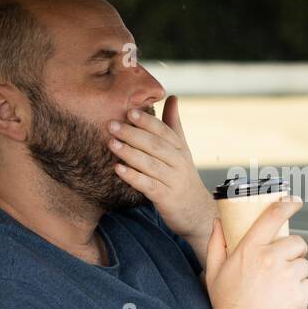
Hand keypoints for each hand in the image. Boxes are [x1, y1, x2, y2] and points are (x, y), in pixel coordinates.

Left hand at [110, 96, 215, 257]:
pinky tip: (118, 169)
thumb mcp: (182, 149)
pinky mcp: (166, 198)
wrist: (196, 212)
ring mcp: (173, 181)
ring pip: (150, 164)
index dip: (147, 121)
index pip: (164, 131)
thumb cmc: (182, 176)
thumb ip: (173, 124)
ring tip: (111, 144)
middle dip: (133, 134)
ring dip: (129, 153)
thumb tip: (172, 97)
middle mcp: (179, 163)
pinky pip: (148, 185)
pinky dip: (133, 177)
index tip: (130, 112)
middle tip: (112, 125)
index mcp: (181, 149)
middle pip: (155, 145)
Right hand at [203, 198, 307, 308]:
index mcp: (250, 250)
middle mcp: (271, 260)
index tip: (294, 201)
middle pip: (297, 243)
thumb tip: (218, 223)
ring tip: (279, 288)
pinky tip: (284, 301)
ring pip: (304, 265)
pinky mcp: (300, 295)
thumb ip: (216, 244)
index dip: (287, 205)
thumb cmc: (226, 306)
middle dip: (293, 252)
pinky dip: (300, 292)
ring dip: (296, 273)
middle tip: (282, 265)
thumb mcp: (214, 272)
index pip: (273, 217)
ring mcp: (287, 278)